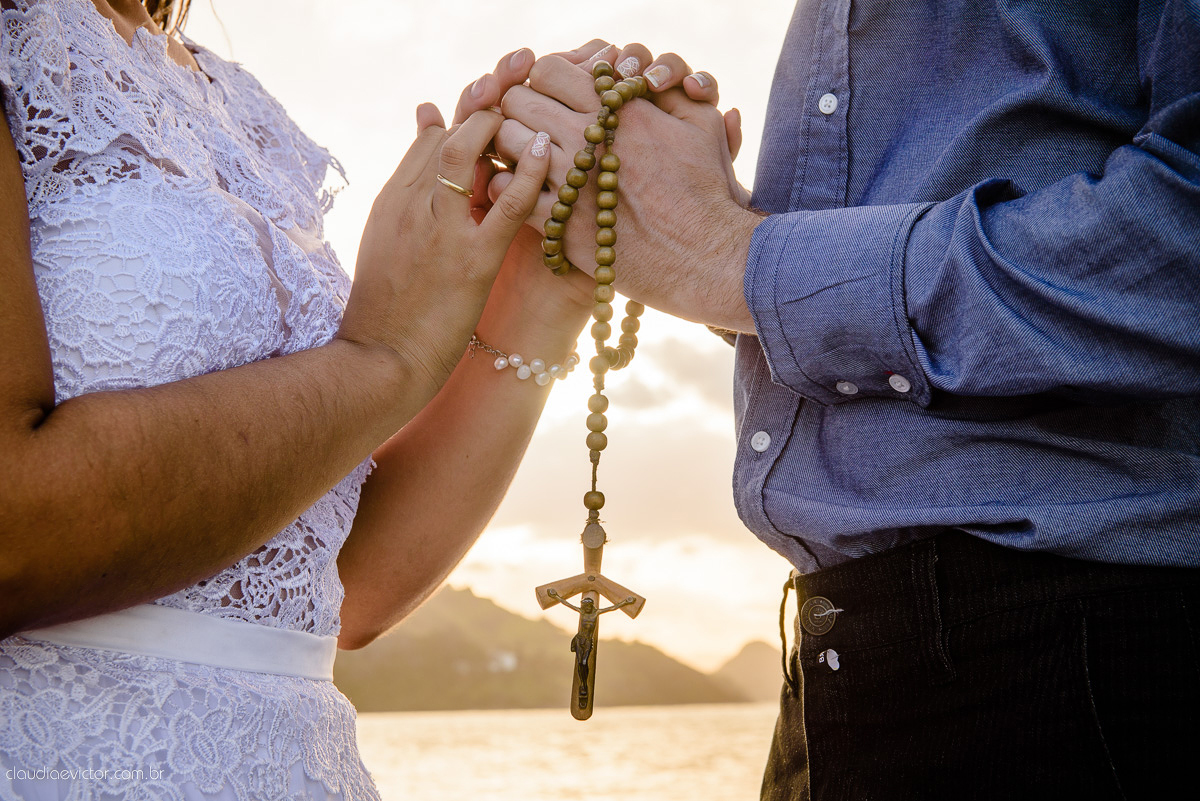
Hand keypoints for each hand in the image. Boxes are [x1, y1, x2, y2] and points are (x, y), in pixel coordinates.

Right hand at [337, 107, 550, 395]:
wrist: (377, 360)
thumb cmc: (389, 310)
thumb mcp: (389, 239)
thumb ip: (410, 184)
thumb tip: (426, 119)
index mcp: (396, 197)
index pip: (435, 135)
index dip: (471, 107)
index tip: (501, 88)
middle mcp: (412, 202)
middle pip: (450, 130)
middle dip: (488, 92)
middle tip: (521, 65)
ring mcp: (438, 228)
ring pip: (467, 153)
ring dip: (502, 114)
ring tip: (531, 86)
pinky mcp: (468, 260)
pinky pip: (502, 206)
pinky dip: (526, 174)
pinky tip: (547, 150)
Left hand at [491, 51, 761, 330]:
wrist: (703, 256)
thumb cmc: (707, 190)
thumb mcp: (702, 125)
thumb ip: (672, 90)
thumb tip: (645, 74)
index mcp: (617, 109)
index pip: (548, 69)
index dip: (545, 80)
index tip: (553, 97)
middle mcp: (587, 138)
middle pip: (517, 99)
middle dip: (521, 108)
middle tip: (532, 126)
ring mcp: (570, 180)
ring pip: (506, 141)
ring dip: (511, 146)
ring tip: (526, 160)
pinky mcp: (560, 221)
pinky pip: (508, 191)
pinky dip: (509, 188)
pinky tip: (526, 193)